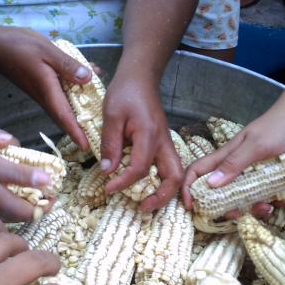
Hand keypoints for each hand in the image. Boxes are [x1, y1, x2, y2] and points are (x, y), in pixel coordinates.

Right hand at [0, 27, 92, 149]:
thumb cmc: (18, 46)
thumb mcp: (47, 51)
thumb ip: (67, 65)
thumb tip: (88, 78)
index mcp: (48, 92)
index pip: (65, 117)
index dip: (76, 133)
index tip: (86, 147)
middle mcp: (45, 97)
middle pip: (66, 117)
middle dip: (82, 127)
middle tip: (99, 134)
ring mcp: (42, 92)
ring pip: (65, 104)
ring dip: (82, 107)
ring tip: (99, 104)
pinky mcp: (40, 86)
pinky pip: (61, 93)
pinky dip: (75, 89)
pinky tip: (87, 77)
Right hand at [0, 140, 51, 221]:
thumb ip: (21, 174)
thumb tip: (47, 181)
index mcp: (3, 205)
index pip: (34, 213)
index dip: (47, 204)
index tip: (54, 194)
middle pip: (21, 215)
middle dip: (35, 205)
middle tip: (44, 191)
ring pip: (6, 212)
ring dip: (19, 202)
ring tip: (26, 188)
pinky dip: (3, 199)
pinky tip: (0, 186)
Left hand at [101, 73, 182, 210]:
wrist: (140, 77)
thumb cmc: (125, 92)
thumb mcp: (111, 115)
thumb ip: (111, 144)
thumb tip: (108, 171)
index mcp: (149, 135)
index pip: (139, 169)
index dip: (124, 182)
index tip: (109, 189)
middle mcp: (163, 143)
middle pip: (175, 177)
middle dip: (161, 197)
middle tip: (143, 208)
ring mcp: (166, 144)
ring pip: (176, 174)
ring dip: (165, 192)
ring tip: (146, 203)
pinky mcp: (163, 144)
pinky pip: (168, 168)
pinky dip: (162, 182)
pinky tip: (146, 187)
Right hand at [181, 105, 284, 208]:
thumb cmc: (275, 128)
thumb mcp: (256, 146)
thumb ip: (234, 163)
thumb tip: (210, 184)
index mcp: (224, 156)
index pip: (196, 171)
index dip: (187, 188)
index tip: (190, 206)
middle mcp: (230, 166)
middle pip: (213, 189)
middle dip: (220, 206)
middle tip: (234, 214)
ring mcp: (244, 171)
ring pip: (234, 195)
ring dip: (244, 206)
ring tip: (263, 208)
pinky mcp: (257, 176)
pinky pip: (252, 194)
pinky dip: (259, 202)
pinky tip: (271, 204)